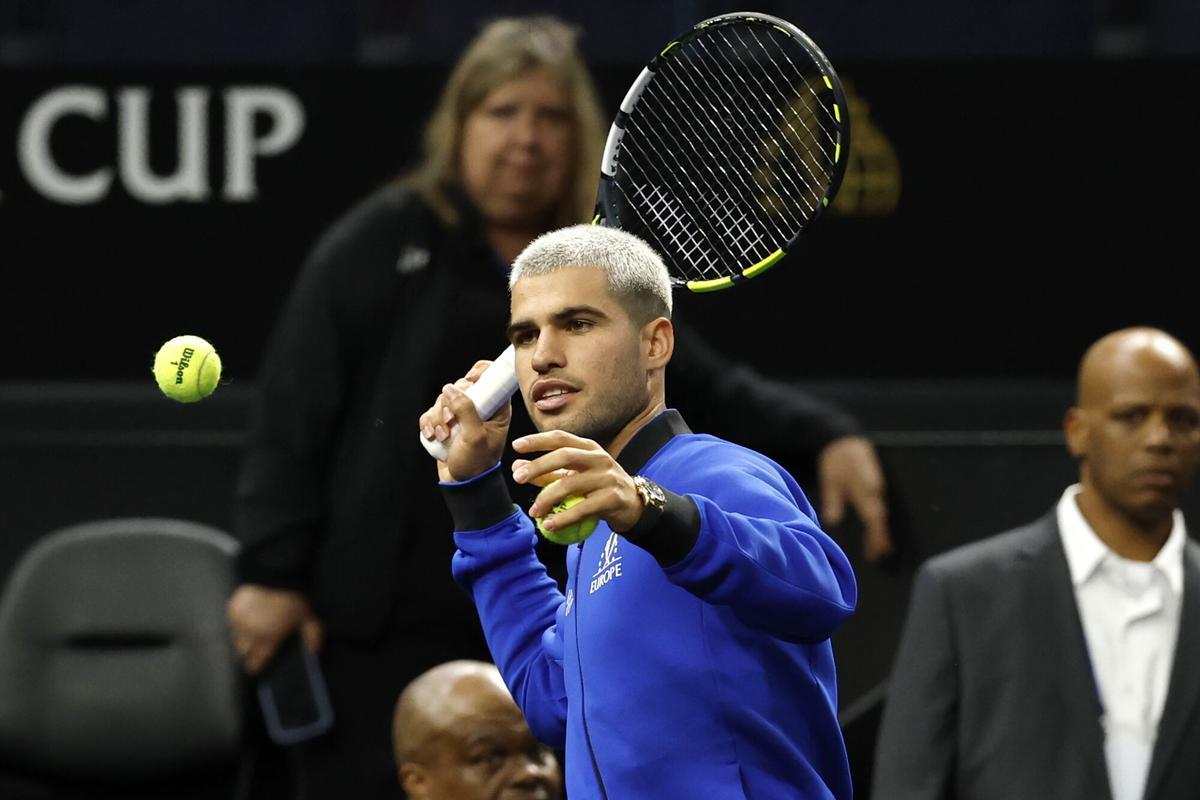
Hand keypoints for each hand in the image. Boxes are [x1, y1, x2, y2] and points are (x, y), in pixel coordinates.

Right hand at [226, 584, 322, 674]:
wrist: (275, 573)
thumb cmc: (294, 597)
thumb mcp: (307, 615)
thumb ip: (312, 634)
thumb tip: (314, 650)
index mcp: (268, 639)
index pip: (255, 662)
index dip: (256, 666)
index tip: (256, 668)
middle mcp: (251, 633)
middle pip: (242, 651)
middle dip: (248, 652)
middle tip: (255, 648)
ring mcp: (239, 621)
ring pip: (235, 637)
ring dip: (242, 636)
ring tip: (251, 631)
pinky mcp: (233, 608)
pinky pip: (232, 622)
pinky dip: (238, 622)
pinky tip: (247, 616)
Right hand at [418, 360, 511, 481]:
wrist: (462, 483)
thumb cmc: (477, 463)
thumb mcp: (475, 436)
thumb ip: (465, 410)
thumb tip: (450, 388)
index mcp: (496, 408)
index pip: (492, 377)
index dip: (481, 372)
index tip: (470, 380)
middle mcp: (479, 407)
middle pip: (461, 386)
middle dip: (450, 404)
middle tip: (450, 421)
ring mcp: (461, 414)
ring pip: (443, 399)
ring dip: (437, 417)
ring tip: (442, 436)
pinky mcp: (445, 422)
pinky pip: (431, 412)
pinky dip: (428, 423)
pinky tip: (431, 436)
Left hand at [511, 430, 643, 532]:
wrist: (633, 505)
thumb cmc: (599, 487)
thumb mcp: (575, 476)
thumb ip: (548, 473)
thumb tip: (518, 468)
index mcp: (588, 447)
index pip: (561, 438)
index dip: (538, 440)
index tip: (516, 446)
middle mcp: (599, 458)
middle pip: (565, 456)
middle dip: (539, 466)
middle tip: (519, 478)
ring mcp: (607, 477)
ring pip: (571, 484)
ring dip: (548, 498)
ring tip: (534, 511)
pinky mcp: (612, 498)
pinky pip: (583, 508)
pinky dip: (563, 518)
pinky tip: (549, 524)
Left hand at [818, 435, 893, 561]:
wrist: (845, 442)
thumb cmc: (836, 463)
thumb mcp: (830, 480)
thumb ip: (833, 499)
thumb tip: (832, 520)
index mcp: (864, 487)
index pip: (874, 516)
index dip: (876, 535)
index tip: (875, 552)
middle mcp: (876, 488)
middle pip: (882, 517)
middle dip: (883, 536)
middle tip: (881, 555)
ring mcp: (880, 486)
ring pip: (886, 512)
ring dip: (885, 530)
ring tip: (884, 549)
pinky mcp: (880, 485)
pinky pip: (884, 505)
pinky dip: (883, 520)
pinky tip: (881, 533)